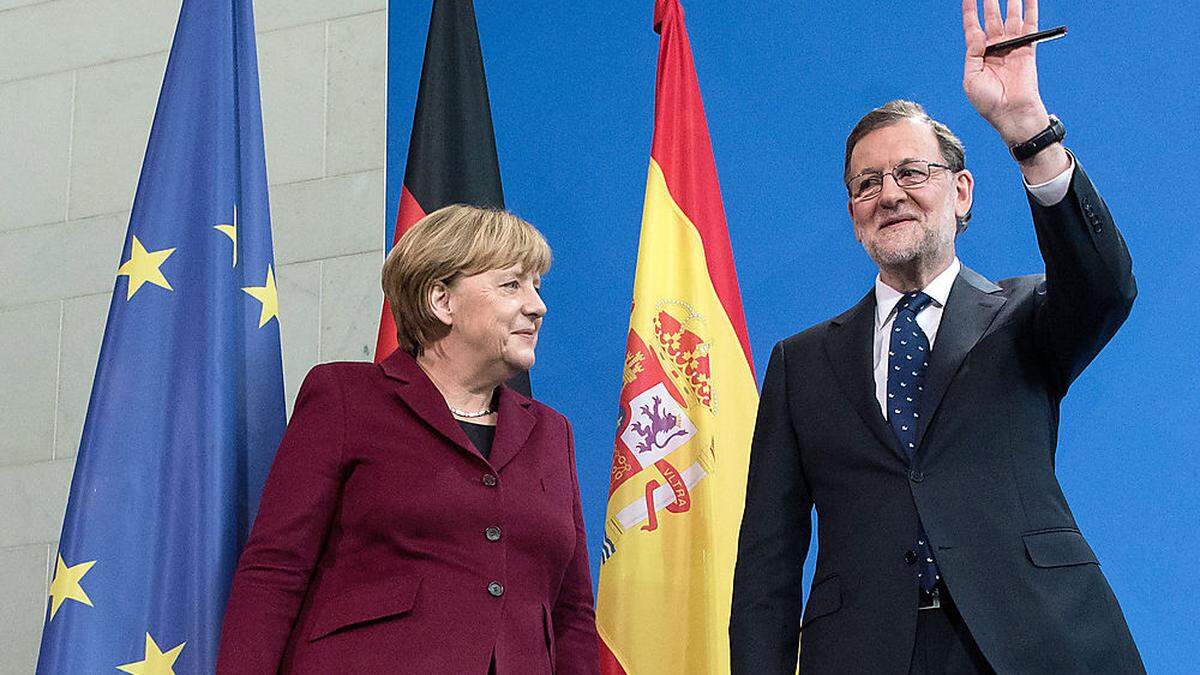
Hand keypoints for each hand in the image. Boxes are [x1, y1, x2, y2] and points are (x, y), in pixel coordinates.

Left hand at [962, 0, 1049, 144]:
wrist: (1011, 114)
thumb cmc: (988, 102)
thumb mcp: (971, 80)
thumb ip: (972, 55)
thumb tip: (978, 36)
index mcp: (978, 54)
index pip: (972, 26)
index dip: (970, 9)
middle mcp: (995, 46)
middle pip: (991, 16)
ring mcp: (1012, 45)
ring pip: (1010, 16)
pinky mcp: (1027, 48)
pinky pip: (1030, 24)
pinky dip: (1030, 8)